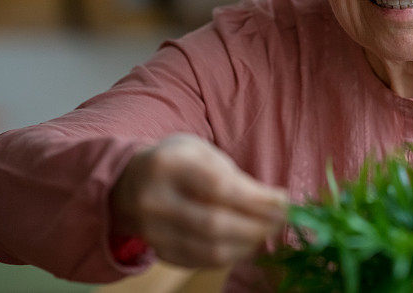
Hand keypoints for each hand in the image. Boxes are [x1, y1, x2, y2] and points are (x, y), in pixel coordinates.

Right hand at [109, 134, 288, 267]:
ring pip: (210, 250)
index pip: (218, 188)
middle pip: (214, 225)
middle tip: (282, 219)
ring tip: (268, 230)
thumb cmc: (177, 162)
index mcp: (167, 166)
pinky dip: (231, 254)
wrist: (129, 183)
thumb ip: (233, 175)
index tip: (284, 201)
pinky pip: (202, 261)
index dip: (256, 200)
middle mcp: (154, 201)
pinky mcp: (159, 251)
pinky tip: (247, 242)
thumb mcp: (201, 152)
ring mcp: (153, 231)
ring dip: (248, 243)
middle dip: (257, 225)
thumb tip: (274, 203)